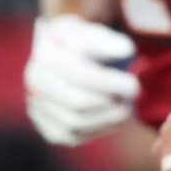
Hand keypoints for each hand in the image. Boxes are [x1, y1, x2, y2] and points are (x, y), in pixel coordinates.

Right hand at [25, 16, 139, 146]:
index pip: (79, 74)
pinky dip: (98, 131)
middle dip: (112, 103)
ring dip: (108, 119)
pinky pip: (71, 137)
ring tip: (127, 108)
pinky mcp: (45, 125)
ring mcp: (36, 105)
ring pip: (74, 123)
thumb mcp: (98, 33)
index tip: (135, 86)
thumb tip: (127, 52)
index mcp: (48, 53)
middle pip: (77, 102)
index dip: (111, 83)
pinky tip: (115, 119)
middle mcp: (36, 81)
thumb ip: (111, 42)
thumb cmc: (88, 43)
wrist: (64, 57)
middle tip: (133, 98)